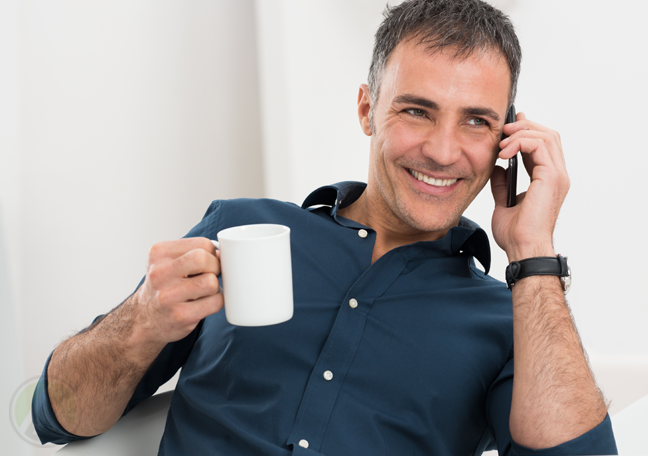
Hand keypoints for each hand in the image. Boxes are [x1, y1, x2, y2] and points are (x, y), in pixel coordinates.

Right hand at [132, 237, 223, 344]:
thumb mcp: (168, 262)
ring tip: (202, 292)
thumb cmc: (163, 287)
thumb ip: (193, 252)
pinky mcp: (180, 316)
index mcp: (158, 253)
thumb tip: (224, 253)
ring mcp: (168, 296)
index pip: (202, 243)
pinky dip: (215, 302)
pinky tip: (202, 304)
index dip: (212, 253)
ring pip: (211, 282)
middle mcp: (159, 273)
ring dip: (214, 287)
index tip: (207, 263)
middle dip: (215, 267)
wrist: (143, 319)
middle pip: (204, 259)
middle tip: (209, 276)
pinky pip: (215, 303)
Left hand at [490, 112, 569, 261]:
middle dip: (524, 126)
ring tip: (502, 143)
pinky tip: (504, 153)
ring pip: (546, 135)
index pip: (544, 145)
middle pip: (549, 134)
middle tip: (503, 130)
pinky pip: (539, 145)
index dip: (527, 132)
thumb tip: (498, 169)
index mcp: (549, 180)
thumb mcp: (504, 202)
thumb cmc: (516, 234)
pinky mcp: (551, 177)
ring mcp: (557, 175)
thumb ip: (503, 184)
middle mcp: (557, 175)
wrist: (522, 248)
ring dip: (521, 133)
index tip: (507, 128)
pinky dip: (520, 142)